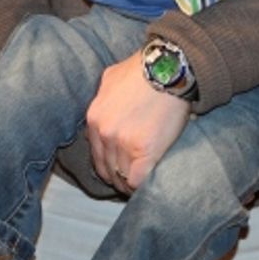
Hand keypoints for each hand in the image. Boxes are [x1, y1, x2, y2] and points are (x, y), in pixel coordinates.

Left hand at [86, 53, 189, 191]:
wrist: (164, 71)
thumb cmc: (140, 71)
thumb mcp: (109, 80)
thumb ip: (102, 99)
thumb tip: (103, 111)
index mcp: (94, 119)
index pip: (96, 154)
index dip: (106, 166)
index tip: (116, 170)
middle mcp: (104, 133)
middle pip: (106, 169)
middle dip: (117, 178)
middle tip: (129, 182)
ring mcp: (122, 143)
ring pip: (121, 177)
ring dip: (129, 185)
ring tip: (139, 187)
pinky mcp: (144, 150)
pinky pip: (136, 181)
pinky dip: (140, 187)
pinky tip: (147, 186)